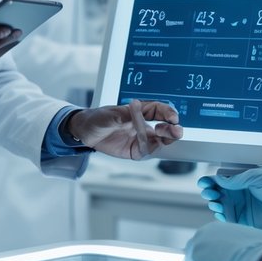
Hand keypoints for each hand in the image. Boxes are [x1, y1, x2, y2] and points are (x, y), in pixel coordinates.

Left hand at [66, 99, 182, 159]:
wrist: (85, 132)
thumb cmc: (98, 118)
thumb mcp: (110, 115)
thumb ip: (125, 114)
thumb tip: (137, 109)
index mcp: (140, 111)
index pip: (159, 110)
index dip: (168, 113)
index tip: (173, 117)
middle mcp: (143, 124)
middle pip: (165, 126)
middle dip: (173, 128)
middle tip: (177, 130)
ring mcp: (140, 138)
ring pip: (160, 140)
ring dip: (166, 138)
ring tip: (169, 136)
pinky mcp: (135, 150)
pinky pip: (146, 151)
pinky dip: (147, 148)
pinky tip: (143, 145)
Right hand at [198, 169, 261, 233]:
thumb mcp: (259, 177)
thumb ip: (239, 179)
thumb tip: (220, 180)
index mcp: (240, 181)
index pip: (220, 181)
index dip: (209, 181)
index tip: (205, 183)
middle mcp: (238, 195)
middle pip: (216, 194)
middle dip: (209, 193)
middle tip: (211, 193)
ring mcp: (241, 208)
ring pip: (220, 207)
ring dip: (215, 205)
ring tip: (217, 203)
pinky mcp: (246, 221)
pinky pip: (229, 221)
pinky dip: (222, 218)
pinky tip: (222, 213)